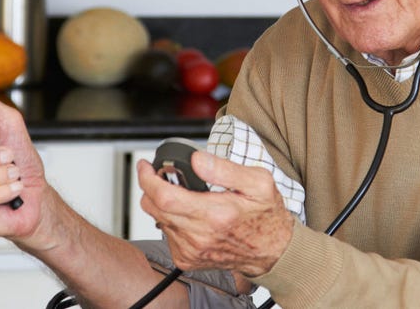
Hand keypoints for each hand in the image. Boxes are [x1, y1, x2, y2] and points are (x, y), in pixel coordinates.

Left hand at [137, 151, 293, 276]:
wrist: (273, 252)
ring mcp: (191, 250)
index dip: (148, 179)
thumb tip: (196, 160)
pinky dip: (171, 220)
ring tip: (183, 195)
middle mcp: (199, 236)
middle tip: (161, 175)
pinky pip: (166, 234)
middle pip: (154, 207)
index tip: (146, 167)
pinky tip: (189, 215)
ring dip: (162, 203)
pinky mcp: (187, 259)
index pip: (164, 196)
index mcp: (215, 214)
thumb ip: (225, 169)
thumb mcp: (258, 183)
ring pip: (158, 220)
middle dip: (151, 187)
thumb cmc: (267, 216)